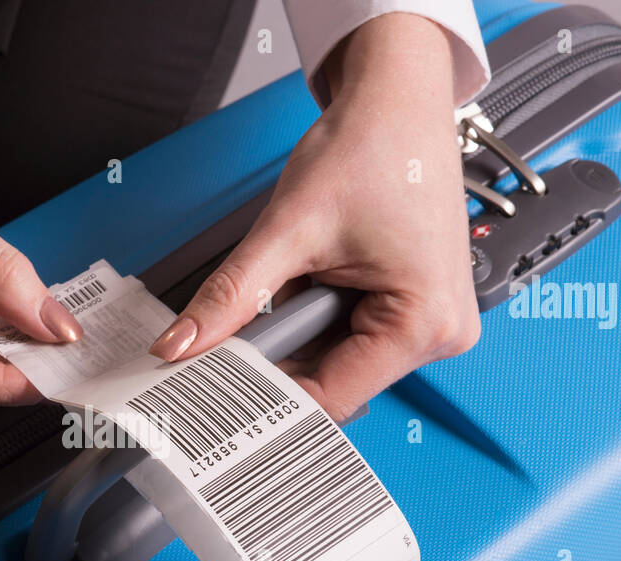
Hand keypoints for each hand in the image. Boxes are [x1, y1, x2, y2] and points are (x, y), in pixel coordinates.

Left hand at [149, 13, 479, 422]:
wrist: (398, 101)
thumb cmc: (372, 145)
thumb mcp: (288, 229)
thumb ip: (231, 296)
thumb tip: (181, 345)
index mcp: (425, 322)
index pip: (330, 398)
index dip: (266, 399)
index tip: (216, 396)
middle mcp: (440, 333)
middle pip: (334, 383)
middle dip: (280, 359)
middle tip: (233, 333)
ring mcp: (432, 323)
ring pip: (337, 361)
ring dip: (299, 333)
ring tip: (292, 281)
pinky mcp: (414, 310)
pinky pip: (350, 338)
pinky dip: (316, 318)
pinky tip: (311, 282)